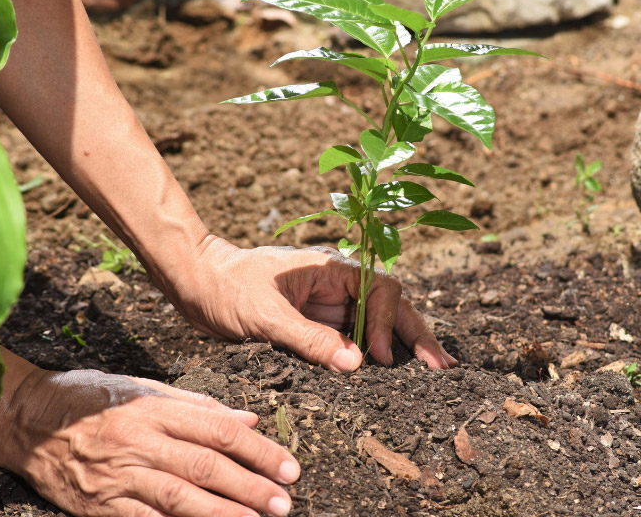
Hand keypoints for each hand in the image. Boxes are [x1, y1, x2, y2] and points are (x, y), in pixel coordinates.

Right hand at [3, 369, 298, 516]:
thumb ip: (198, 406)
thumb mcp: (144, 387)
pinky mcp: (99, 505)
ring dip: (223, 512)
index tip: (288, 465)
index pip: (219, 430)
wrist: (25, 419)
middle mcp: (140, 441)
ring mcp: (119, 476)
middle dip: (251, 486)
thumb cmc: (89, 397)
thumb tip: (248, 420)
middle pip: (206, 466)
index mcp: (155, 409)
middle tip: (284, 501)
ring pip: (180, 497)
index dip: (258, 450)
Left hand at [175, 236, 456, 371]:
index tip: (375, 356)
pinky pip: (356, 337)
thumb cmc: (226, 288)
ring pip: (380, 321)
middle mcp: (339, 284)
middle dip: (416, 333)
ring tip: (434, 370)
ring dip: (405, 344)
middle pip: (391, 304)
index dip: (385, 322)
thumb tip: (356, 364)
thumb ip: (309, 338)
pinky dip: (378, 353)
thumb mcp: (264, 315)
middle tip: (443, 366)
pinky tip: (395, 372)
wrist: (197, 284)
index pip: (380, 289)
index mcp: (331, 269)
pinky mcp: (320, 323)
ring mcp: (332, 304)